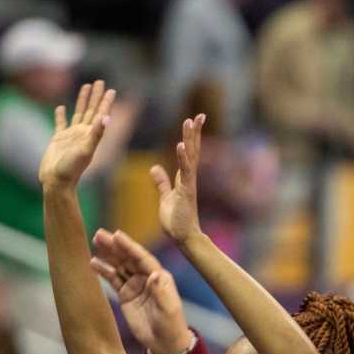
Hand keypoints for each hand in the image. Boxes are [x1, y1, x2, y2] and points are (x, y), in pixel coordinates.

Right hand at [40, 79, 115, 189]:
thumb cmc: (71, 169)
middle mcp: (83, 134)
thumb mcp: (86, 150)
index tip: (111, 89)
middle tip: (99, 81)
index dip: (106, 102)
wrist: (56, 182)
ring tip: (85, 87)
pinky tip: (60, 107)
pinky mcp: (58, 139)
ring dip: (82, 100)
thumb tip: (107, 117)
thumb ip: (96, 134)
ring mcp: (71, 136)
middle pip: (91, 110)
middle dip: (95, 96)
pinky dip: (61, 115)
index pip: (101, 114)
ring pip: (78, 113)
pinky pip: (60, 123)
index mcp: (91, 135)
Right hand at [89, 229, 192, 353]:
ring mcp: (135, 284)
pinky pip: (113, 279)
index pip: (142, 258)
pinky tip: (93, 263)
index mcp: (160, 277)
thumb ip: (161, 291)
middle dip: (115, 246)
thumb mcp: (168, 308)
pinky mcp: (126, 294)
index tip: (117, 235)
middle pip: (129, 258)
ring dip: (108, 255)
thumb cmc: (171, 325)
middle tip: (99, 234)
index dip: (130, 247)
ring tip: (94, 242)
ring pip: (119, 266)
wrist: (164, 342)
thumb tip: (155, 274)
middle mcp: (147, 277)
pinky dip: (103, 271)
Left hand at [150, 114, 203, 243]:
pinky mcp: (186, 192)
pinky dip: (183, 158)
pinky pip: (185, 171)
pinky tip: (181, 145)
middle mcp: (189, 178)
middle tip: (199, 115)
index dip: (191, 137)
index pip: (188, 153)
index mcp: (184, 178)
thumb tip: (154, 167)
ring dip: (190, 139)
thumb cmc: (176, 221)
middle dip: (195, 133)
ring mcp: (189, 184)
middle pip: (193, 150)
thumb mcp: (165, 197)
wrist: (184, 238)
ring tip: (190, 122)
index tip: (192, 121)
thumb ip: (161, 182)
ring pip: (191, 157)